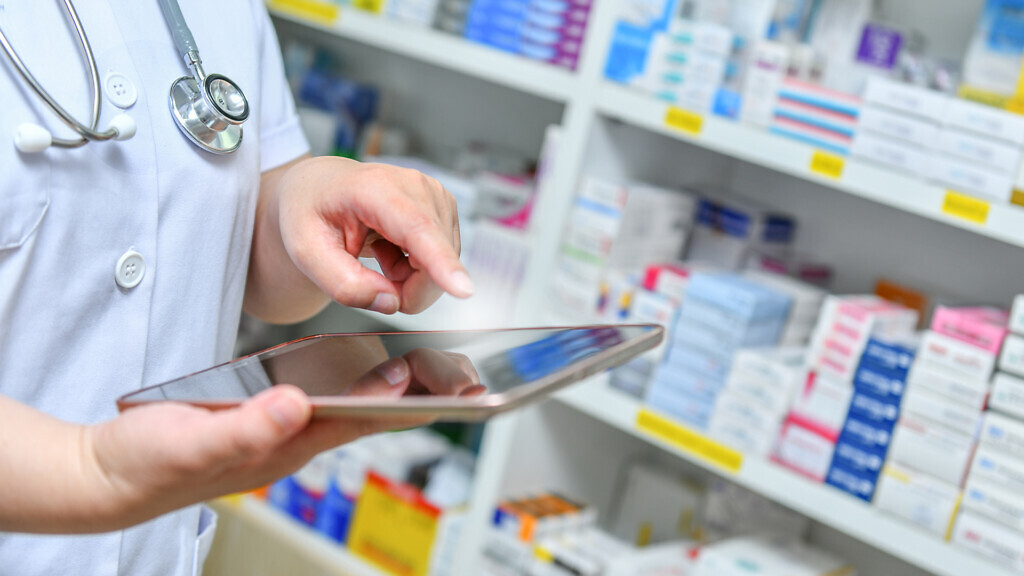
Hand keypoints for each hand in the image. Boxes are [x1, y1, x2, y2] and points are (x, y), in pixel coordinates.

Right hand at [81, 350, 482, 530]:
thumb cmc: (147, 463)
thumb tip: (293, 404)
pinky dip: (336, 385)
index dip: (404, 403)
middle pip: (359, 414)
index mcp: (282, 446)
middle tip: (449, 371)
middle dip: (406, 395)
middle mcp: (287, 442)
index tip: (447, 389)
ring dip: (376, 389)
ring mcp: (271, 433)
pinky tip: (343, 372)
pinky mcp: (253, 422)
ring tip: (415, 367)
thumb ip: (244, 427)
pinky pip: (308, 402)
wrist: (105, 476)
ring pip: (338, 408)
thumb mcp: (192, 441)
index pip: (359, 421)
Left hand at [276, 156, 472, 314]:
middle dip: (408, 290)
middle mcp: (415, 186)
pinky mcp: (444, 207)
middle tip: (369, 282)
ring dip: (411, 278)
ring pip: (443, 264)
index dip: (441, 262)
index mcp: (374, 189)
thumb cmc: (311, 212)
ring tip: (378, 257)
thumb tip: (390, 302)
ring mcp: (435, 195)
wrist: (321, 187)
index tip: (463, 290)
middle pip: (434, 258)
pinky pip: (444, 258)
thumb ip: (343, 284)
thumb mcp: (305, 253)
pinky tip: (393, 252)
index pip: (416, 228)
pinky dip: (419, 268)